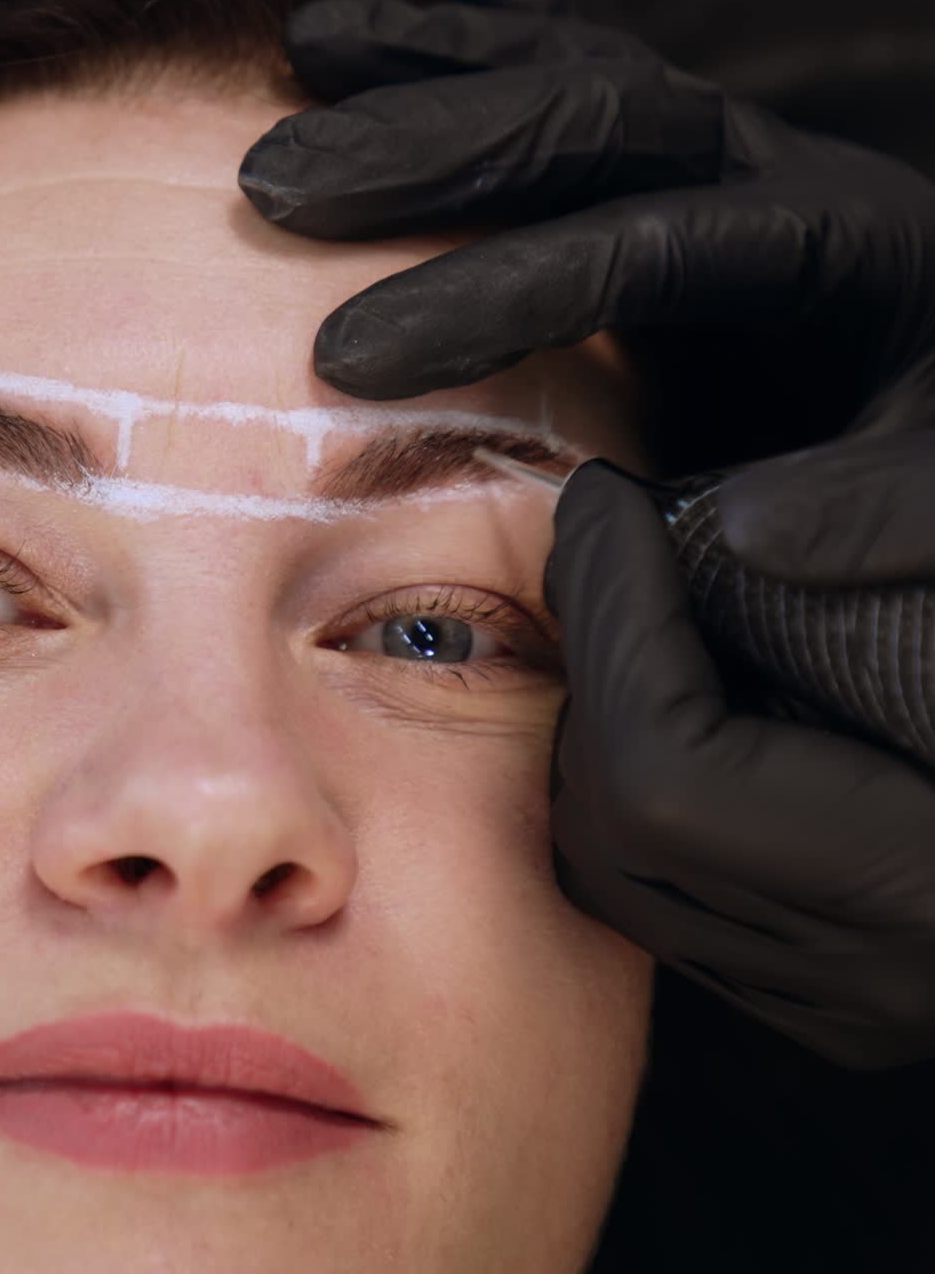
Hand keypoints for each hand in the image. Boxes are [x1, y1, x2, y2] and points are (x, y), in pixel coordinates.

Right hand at [238, 0, 934, 469]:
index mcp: (839, 250)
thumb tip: (740, 529)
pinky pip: (561, 77)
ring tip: (293, 70)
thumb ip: (862, 511)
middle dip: (425, 154)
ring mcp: (720, 149)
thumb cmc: (917, 459)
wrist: (930, 398)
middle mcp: (773, 167)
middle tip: (278, 187)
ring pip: (566, 70)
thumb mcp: (929, 494)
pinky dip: (459, 56)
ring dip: (426, 73)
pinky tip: (356, 47)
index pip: (647, 247)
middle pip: (592, 121)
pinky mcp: (671, 162)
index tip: (351, 357)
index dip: (495, 291)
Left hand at [546, 404, 934, 1070]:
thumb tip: (737, 525)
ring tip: (635, 601)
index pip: (668, 775)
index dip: (614, 620)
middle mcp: (891, 974)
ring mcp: (853, 1002)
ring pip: (611, 866)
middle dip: (594, 656)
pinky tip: (669, 692)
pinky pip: (652, 896)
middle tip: (612, 534)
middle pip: (619, 823)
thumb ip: (912, 510)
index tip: (609, 495)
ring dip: (599, 715)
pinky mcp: (829, 999)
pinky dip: (625, 785)